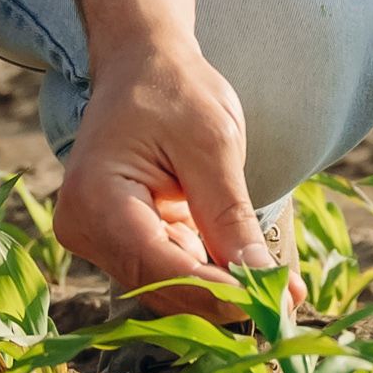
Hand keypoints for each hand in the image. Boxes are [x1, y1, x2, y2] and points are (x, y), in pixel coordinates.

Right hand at [47, 37, 265, 323]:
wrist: (143, 67)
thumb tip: (269, 284)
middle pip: (159, 285)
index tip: (274, 305)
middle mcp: (83, 227)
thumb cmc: (175, 92)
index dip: (216, 291)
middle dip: (224, 298)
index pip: (157, 266)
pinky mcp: (117, 241)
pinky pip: (165, 271)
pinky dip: (208, 275)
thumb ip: (232, 218)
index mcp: (96, 198)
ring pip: (164, 286)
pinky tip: (252, 277)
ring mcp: (95, 238)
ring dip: (220, 292)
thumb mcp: (213, 146)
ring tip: (280, 291)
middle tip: (288, 304)